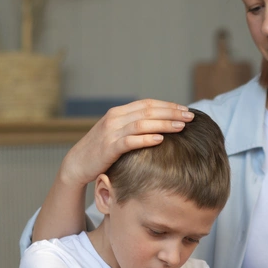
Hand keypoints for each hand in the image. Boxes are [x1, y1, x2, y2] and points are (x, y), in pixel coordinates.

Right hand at [59, 99, 192, 185]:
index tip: (185, 110)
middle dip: (171, 113)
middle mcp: (115, 118)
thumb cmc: (102, 150)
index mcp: (119, 112)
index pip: (147, 104)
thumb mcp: (117, 133)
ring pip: (142, 123)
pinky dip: (146, 139)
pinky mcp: (109, 147)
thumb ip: (134, 126)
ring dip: (163, 124)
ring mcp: (111, 132)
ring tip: (181, 127)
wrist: (77, 163)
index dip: (168, 105)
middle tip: (190, 117)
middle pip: (148, 111)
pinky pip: (130, 141)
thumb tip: (160, 124)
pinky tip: (161, 140)